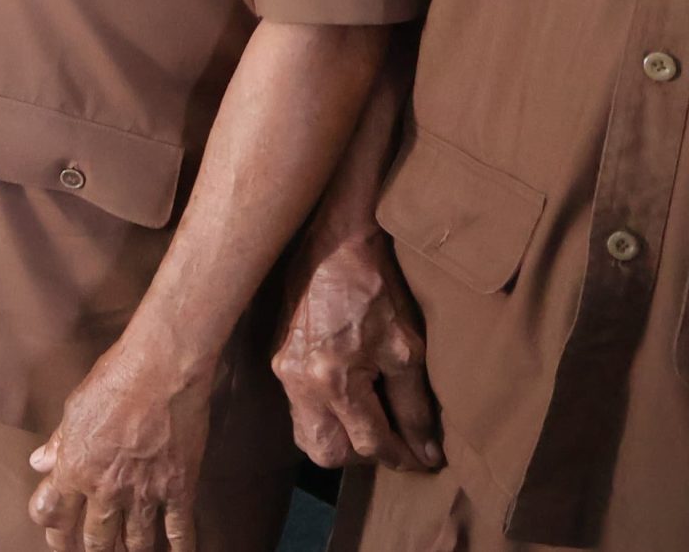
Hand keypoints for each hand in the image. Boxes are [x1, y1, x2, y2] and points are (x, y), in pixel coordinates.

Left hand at [28, 340, 213, 551]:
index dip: (52, 528)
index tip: (54, 535)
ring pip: (135, 542)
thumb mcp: (74, 409)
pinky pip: (179, 531)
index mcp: (75, 468)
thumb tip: (39, 462)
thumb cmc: (114, 381)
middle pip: (95, 537)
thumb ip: (58, 442)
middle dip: (91, 550)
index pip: (54, 513)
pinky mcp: (179, 490)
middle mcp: (107, 489)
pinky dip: (178, 548)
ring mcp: (145, 494)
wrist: (161, 371)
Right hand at [272, 230, 439, 470]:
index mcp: (334, 379)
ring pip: (307, 435)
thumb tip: (426, 450)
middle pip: (327, 452)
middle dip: (362, 457)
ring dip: (340, 440)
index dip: (402, 457)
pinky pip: (300, 408)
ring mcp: (284, 371)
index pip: (369, 443)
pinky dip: (326, 416)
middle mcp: (301, 382)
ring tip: (371, 422)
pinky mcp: (279, 359)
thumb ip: (415, 406)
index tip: (425, 460)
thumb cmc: (374, 290)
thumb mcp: (406, 348)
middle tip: (392, 443)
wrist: (331, 245)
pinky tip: (350, 397)